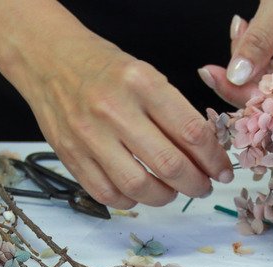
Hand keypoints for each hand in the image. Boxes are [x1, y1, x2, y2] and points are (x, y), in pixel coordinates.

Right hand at [0, 0, 233, 208]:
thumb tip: (209, 155)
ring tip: (174, 191)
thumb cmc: (107, 69)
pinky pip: (107, 194)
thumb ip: (178, 113)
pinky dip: (131, 201)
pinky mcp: (69, 155)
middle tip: (204, 185)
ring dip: (166, 196)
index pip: (192, 132)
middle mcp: (114, 109)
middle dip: (196, 184)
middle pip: (169, 165)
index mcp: (142, 83)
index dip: (215, 159)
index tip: (223, 170)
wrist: (49, 59)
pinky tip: (142, 192)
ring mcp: (88, 135)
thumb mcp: (150, 76)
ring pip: (139, 187)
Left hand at [198, 0, 272, 107]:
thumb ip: (258, 42)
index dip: (263, 107)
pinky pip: (267, 65)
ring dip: (245, 62)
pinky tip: (243, 28)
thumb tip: (236, 76)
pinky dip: (250, 50)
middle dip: (244, 83)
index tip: (228, 92)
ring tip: (240, 28)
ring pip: (268, 83)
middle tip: (212, 71)